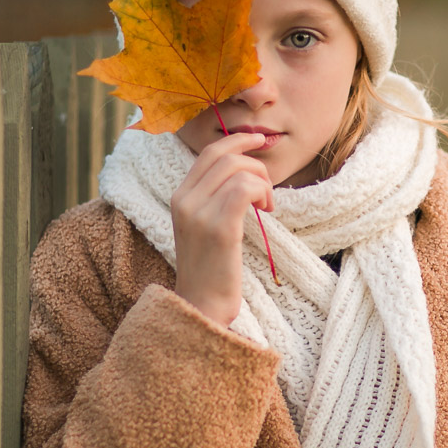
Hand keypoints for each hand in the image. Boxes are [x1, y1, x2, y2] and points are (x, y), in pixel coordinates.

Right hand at [171, 132, 273, 326]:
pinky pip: (244, 190)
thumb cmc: (211, 270)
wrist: (202, 306)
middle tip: (267, 192)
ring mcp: (198, 214)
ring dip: (263, 183)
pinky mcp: (218, 228)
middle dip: (256, 165)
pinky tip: (266, 211)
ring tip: (267, 206)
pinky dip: (261, 193)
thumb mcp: (205, 226)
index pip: (209, 152)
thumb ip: (215, 198)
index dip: (237, 140)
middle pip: (226, 156)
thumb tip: (244, 171)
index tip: (258, 140)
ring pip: (239, 170)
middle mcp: (184, 200)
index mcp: (180, 196)